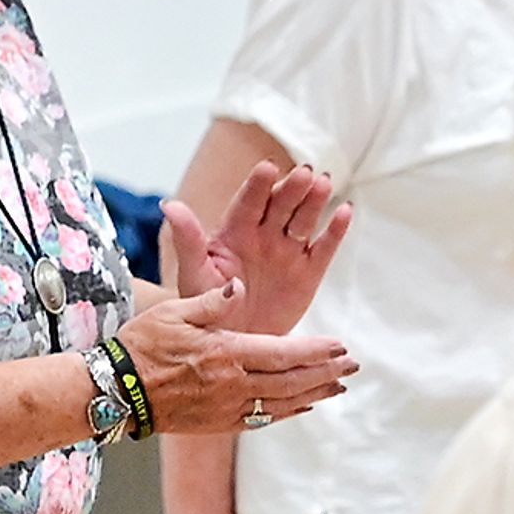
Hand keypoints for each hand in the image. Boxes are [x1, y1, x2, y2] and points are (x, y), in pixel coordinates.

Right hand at [120, 277, 354, 437]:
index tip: (341, 347)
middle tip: (352, 368)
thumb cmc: (142, 346)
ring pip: (282, 404)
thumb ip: (211, 301)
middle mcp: (233, 386)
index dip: (316, 351)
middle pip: (291, 381)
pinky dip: (287, 412)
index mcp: (226, 354)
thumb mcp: (173, 312)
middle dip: (325, 373)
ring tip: (338, 388)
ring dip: (313, 395)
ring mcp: (227, 408)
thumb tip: (239, 287)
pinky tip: (303, 405)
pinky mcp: (219, 423)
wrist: (116, 392)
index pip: (283, 353)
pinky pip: (262, 420)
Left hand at [168, 162, 351, 340]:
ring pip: (304, 219)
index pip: (248, 203)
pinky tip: (345, 211)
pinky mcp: (309, 271)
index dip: (258, 186)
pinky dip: (336, 230)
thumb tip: (168, 205)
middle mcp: (264, 235)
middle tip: (304, 172)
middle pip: (281, 205)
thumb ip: (188, 240)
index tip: (267, 168)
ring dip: (315, 201)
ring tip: (324, 183)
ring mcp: (288, 251)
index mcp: (235, 232)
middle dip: (292, 188)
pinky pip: (324, 248)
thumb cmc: (208, 310)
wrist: (234, 345)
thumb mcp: (194, 274)